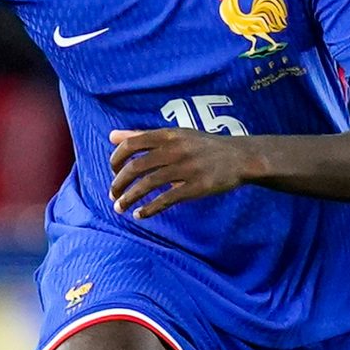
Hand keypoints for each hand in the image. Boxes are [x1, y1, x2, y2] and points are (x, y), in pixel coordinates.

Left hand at [107, 128, 259, 218]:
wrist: (239, 157)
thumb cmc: (202, 146)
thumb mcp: (174, 135)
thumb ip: (142, 136)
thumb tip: (111, 136)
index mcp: (167, 135)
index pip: (131, 144)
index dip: (116, 159)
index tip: (113, 171)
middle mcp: (175, 149)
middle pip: (136, 166)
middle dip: (119, 183)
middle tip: (113, 194)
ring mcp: (186, 168)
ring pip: (148, 184)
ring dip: (129, 198)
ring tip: (119, 208)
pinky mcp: (196, 187)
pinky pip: (166, 200)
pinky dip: (149, 209)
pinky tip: (140, 215)